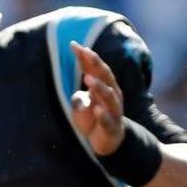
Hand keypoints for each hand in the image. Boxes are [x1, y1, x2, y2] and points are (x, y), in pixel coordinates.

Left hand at [69, 41, 125, 155]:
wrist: (109, 141)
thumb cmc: (94, 118)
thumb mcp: (81, 106)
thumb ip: (77, 98)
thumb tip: (78, 97)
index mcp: (104, 86)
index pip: (94, 68)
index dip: (85, 57)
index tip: (73, 44)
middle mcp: (111, 95)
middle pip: (105, 76)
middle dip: (96, 63)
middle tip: (86, 52)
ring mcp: (113, 110)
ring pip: (108, 96)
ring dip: (98, 86)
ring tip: (87, 78)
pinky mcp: (112, 127)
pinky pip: (108, 120)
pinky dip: (103, 115)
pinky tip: (97, 109)